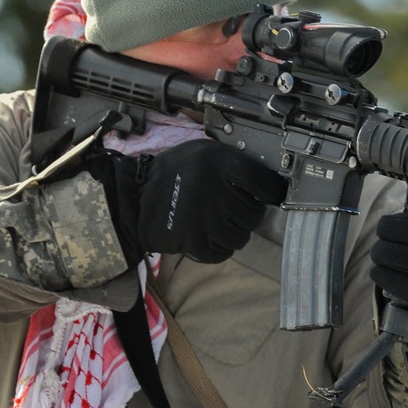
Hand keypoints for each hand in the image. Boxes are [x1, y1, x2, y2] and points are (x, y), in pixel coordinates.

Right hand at [90, 140, 286, 264]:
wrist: (136, 199)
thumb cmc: (173, 175)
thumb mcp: (201, 154)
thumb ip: (230, 164)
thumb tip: (264, 182)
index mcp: (217, 163)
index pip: (261, 181)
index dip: (271, 190)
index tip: (272, 195)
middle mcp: (213, 189)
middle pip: (254, 215)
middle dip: (247, 215)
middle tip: (233, 211)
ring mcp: (204, 218)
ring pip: (240, 237)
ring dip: (233, 233)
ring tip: (217, 223)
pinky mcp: (193, 241)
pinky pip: (223, 253)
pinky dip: (219, 249)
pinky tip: (207, 236)